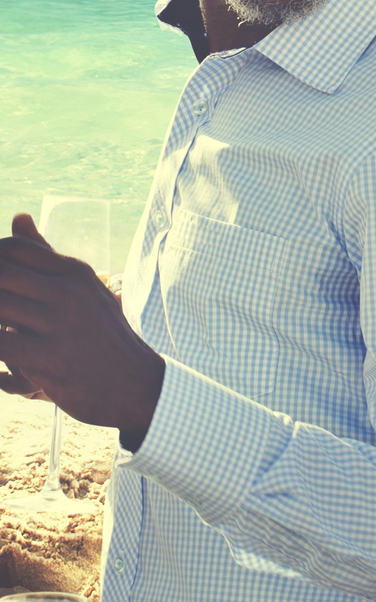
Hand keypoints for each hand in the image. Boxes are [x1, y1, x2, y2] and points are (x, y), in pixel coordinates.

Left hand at [0, 215, 165, 444]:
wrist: (136, 385)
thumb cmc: (102, 336)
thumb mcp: (83, 289)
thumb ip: (46, 256)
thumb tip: (19, 216)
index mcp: (76, 273)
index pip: (14, 249)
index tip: (0, 283)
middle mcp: (68, 294)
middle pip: (1, 273)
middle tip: (2, 309)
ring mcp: (59, 327)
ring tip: (3, 327)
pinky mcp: (48, 361)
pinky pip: (0, 346)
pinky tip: (0, 356)